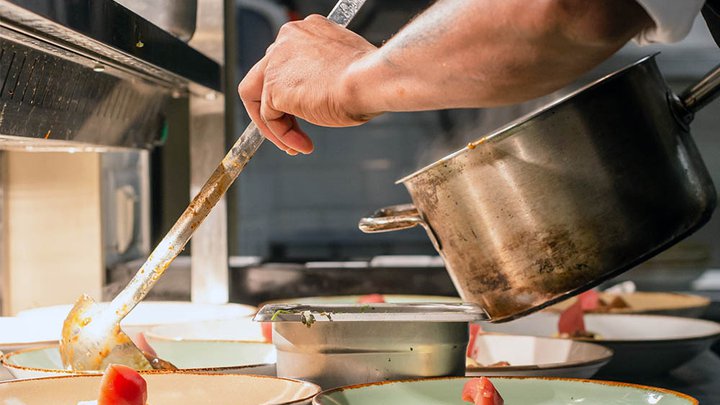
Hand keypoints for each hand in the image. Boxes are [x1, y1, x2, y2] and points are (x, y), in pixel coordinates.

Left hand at [238, 15, 378, 154]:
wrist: (371, 80)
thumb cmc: (369, 78)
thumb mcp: (344, 68)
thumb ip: (324, 74)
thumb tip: (319, 94)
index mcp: (304, 32)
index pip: (284, 61)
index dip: (291, 89)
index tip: (302, 108)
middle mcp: (285, 41)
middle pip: (264, 77)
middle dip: (277, 108)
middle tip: (293, 130)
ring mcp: (276, 62)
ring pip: (259, 98)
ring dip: (275, 127)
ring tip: (294, 145)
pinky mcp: (274, 87)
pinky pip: (269, 118)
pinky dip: (283, 135)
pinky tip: (302, 144)